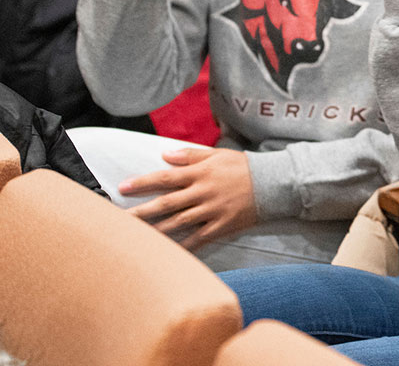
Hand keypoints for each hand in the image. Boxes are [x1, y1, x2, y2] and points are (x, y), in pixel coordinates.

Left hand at [121, 148, 256, 250]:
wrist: (273, 184)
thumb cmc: (243, 167)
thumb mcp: (218, 154)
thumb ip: (190, 155)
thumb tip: (165, 155)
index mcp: (200, 173)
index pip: (165, 178)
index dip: (143, 182)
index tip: (122, 187)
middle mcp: (203, 192)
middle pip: (166, 203)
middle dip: (141, 211)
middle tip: (118, 220)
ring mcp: (212, 211)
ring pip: (178, 222)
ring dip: (155, 230)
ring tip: (134, 237)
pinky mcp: (221, 226)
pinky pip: (198, 238)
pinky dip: (182, 246)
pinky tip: (167, 252)